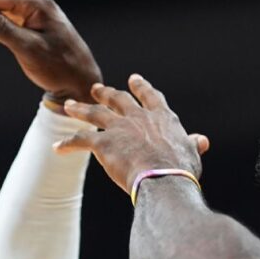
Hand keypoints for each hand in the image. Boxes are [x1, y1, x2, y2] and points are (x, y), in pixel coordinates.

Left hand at [54, 75, 209, 194]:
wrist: (163, 179)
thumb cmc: (181, 170)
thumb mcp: (191, 154)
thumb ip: (193, 144)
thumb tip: (202, 140)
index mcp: (162, 118)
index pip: (150, 97)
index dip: (141, 88)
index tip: (134, 79)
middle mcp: (138, 117)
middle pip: (118, 99)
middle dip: (106, 93)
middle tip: (96, 88)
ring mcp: (119, 128)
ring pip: (94, 113)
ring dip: (80, 109)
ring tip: (69, 105)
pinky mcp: (103, 143)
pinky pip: (80, 140)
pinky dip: (68, 143)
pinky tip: (57, 148)